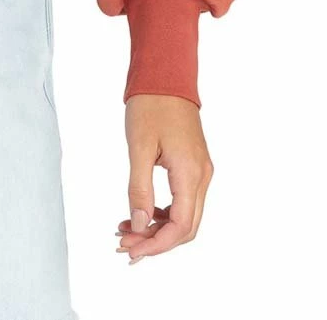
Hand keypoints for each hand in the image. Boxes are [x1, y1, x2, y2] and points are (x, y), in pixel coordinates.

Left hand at [115, 93, 213, 262]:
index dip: (157, 245)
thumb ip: (138, 188)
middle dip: (155, 241)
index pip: (181, 226)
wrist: (165, 76)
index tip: (131, 250)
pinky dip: (163, 212)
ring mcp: (200, 171)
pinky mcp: (194, 165)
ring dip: (158, 228)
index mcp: (190, 172)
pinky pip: (183, 200)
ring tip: (126, 229)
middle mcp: (201, 175)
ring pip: (185, 215)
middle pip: (186, 227)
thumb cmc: (151, 105)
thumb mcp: (138, 147)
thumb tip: (137, 224)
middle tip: (124, 244)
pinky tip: (140, 211)